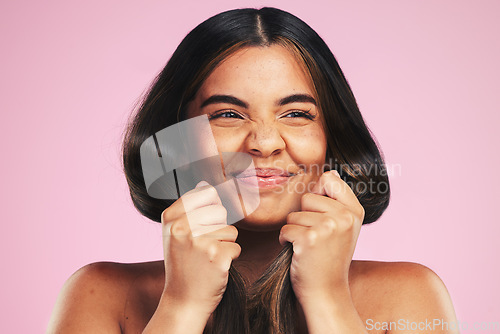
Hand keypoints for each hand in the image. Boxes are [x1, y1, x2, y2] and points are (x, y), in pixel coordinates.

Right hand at [160, 181, 241, 316]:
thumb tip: (205, 183)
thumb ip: (189, 208)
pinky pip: (236, 247)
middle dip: (218, 229)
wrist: (183, 300)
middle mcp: (182, 227)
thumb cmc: (183, 264)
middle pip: (220, 211)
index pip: (206, 192)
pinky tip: (213, 268)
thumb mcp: (175, 233)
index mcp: (170, 217)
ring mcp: (199, 242)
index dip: (210, 210)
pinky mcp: (217, 256)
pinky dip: (229, 258)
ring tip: (206, 258)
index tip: (199, 228)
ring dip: (224, 245)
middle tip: (202, 248)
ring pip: (231, 230)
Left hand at [278, 170, 364, 307]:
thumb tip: (329, 173)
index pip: (330, 178)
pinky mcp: (310, 238)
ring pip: (294, 214)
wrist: (326, 292)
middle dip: (305, 217)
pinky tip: (300, 254)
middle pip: (307, 197)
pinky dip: (286, 241)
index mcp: (355, 211)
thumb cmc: (329, 258)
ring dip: (295, 231)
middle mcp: (345, 217)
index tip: (322, 217)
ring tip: (310, 248)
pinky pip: (286, 229)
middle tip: (317, 239)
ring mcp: (328, 227)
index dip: (318, 195)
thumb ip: (337, 201)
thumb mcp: (343, 227)